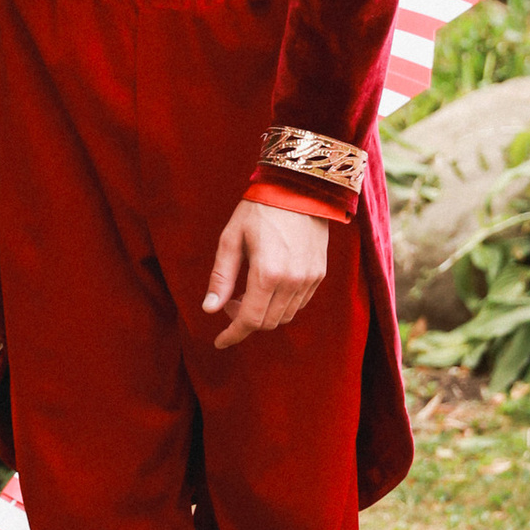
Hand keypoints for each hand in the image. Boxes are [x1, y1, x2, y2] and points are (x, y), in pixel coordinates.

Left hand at [202, 201, 329, 352]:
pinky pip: (299, 304)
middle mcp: (292, 281)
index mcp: (267, 273)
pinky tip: (270, 287)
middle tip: (232, 303)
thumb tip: (210, 309)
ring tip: (250, 293)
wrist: (300, 187)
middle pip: (267, 323)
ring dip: (264, 314)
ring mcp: (309, 279)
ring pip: (284, 316)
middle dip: (245, 321)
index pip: (250, 320)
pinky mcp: (319, 274)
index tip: (220, 342)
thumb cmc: (259, 209)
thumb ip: (221, 277)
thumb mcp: (231, 238)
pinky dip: (281, 305)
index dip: (233, 335)